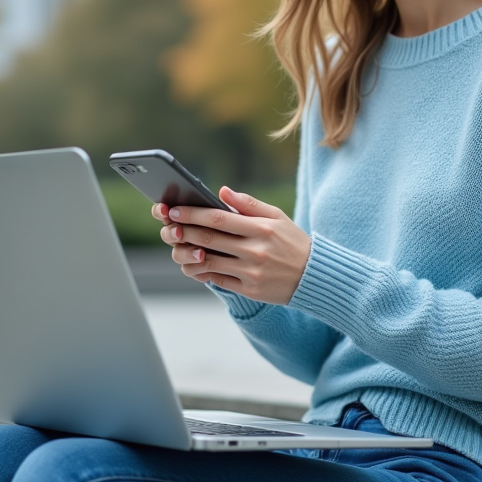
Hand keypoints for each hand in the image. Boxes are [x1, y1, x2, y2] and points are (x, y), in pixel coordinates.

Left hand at [152, 187, 310, 304]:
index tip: (175, 210)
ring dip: (188, 253)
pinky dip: (202, 271)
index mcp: (261, 228)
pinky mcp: (250, 289)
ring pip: (208, 262)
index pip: (219, 218)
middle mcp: (255, 251)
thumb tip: (221, 191)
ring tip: (177, 245)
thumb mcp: (277, 217)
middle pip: (209, 239)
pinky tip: (193, 263)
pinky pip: (218, 280)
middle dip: (184, 230)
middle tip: (168, 225)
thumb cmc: (292, 242)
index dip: (193, 214)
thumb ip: (248, 204)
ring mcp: (251, 272)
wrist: (313, 276)